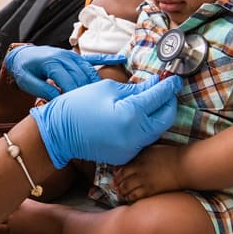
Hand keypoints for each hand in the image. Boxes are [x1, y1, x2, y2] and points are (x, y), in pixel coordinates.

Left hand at [5, 45, 125, 99]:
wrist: (22, 55)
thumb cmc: (24, 70)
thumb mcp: (27, 82)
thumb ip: (42, 89)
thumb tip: (58, 98)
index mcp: (52, 62)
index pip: (69, 81)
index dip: (75, 96)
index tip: (80, 109)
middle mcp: (65, 57)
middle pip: (82, 77)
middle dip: (88, 93)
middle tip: (97, 108)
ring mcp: (72, 56)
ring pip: (89, 71)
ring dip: (98, 84)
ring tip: (108, 96)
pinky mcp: (76, 57)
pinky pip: (94, 58)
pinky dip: (107, 59)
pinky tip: (120, 60)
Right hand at [30, 75, 181, 168]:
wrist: (58, 132)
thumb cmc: (79, 106)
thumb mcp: (107, 90)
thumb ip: (135, 88)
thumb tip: (154, 85)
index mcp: (131, 114)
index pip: (160, 97)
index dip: (169, 86)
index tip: (173, 78)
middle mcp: (135, 135)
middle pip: (166, 117)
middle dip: (168, 102)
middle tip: (165, 89)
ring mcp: (131, 148)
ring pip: (157, 130)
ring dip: (158, 115)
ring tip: (152, 100)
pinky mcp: (126, 155)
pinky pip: (144, 140)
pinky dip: (145, 127)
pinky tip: (137, 117)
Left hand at [113, 143, 184, 201]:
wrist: (184, 166)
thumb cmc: (170, 155)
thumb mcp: (152, 149)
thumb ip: (140, 153)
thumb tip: (130, 154)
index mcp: (139, 160)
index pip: (121, 168)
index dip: (116, 173)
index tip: (115, 174)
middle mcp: (139, 171)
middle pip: (122, 179)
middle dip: (116, 183)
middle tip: (114, 185)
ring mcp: (145, 182)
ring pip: (126, 189)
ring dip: (121, 191)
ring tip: (120, 192)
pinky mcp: (151, 190)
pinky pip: (136, 196)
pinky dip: (129, 197)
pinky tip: (128, 197)